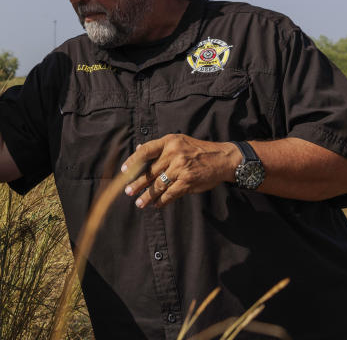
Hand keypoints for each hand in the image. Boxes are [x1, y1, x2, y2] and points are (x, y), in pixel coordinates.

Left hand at [121, 134, 239, 208]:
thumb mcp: (179, 141)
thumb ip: (159, 147)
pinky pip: (171, 193)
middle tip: (128, 192)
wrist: (222, 158)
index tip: (124, 170)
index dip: (132, 161)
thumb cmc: (197, 150)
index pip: (146, 151)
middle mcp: (173, 154)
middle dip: (137, 183)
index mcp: (169, 142)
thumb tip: (138, 149)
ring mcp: (181, 168)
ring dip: (147, 195)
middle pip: (150, 171)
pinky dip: (162, 200)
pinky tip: (156, 204)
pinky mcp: (188, 181)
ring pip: (159, 184)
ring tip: (139, 203)